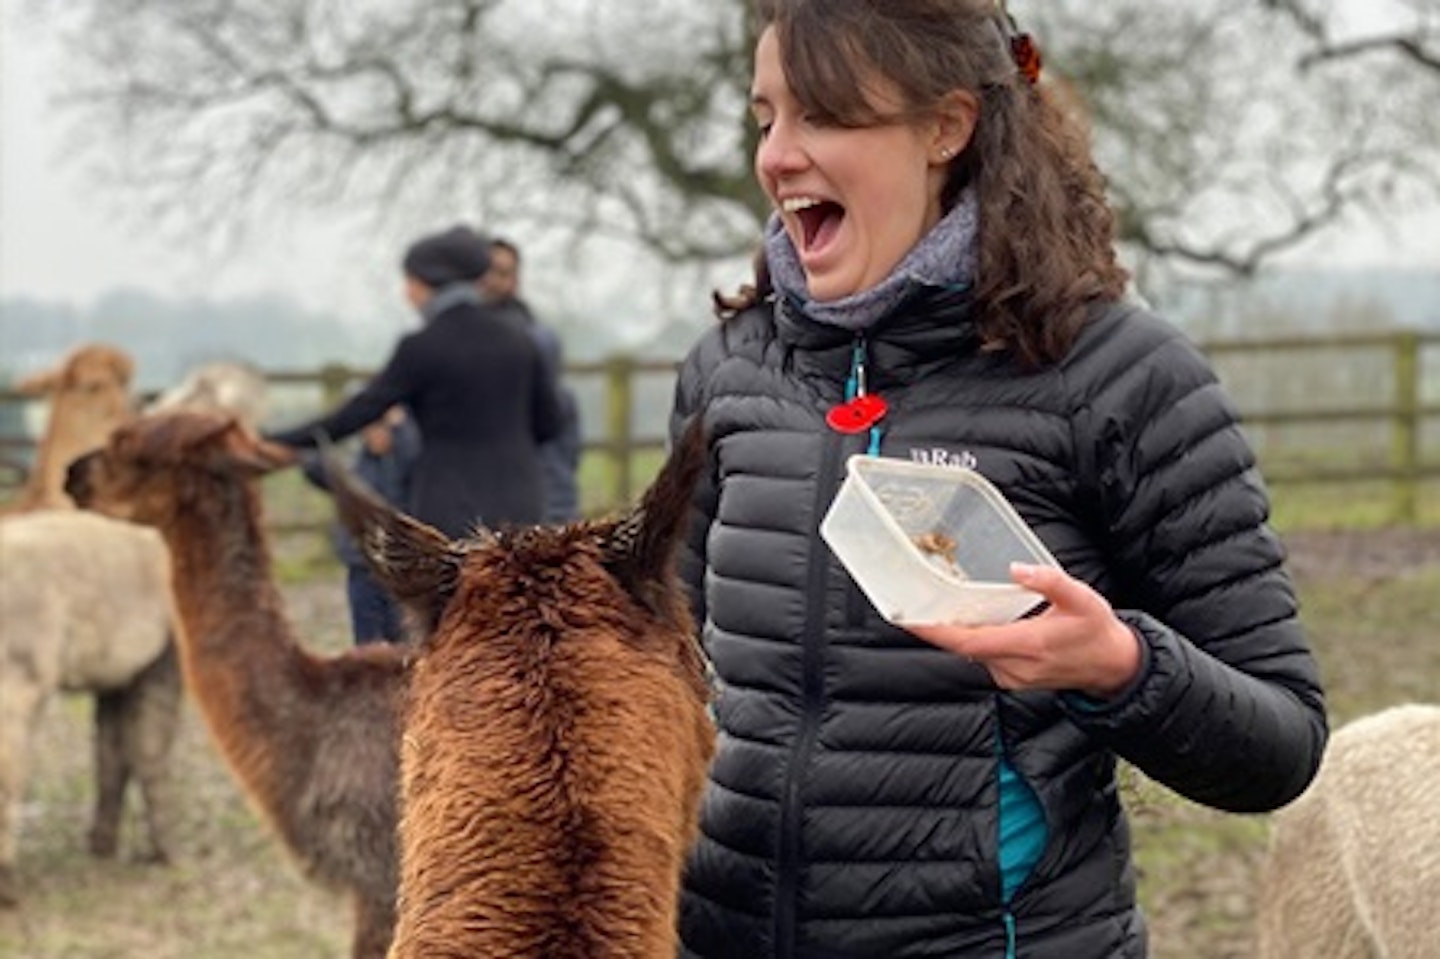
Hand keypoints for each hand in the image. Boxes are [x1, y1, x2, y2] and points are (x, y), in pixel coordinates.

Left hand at [904, 563, 1140, 697]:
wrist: (1112, 666)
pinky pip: (983, 658)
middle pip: (963, 648)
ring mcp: (1012, 677)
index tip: (911, 618)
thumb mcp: (1081, 598)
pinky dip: (973, 641)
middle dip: (938, 627)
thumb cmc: (1096, 630)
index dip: (937, 631)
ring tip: (940, 606)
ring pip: (971, 654)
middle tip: (915, 602)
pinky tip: (973, 622)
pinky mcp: (1011, 679)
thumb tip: (1018, 569)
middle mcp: (1015, 666)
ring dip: (956, 633)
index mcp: (1028, 644)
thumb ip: (1050, 581)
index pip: (969, 642)